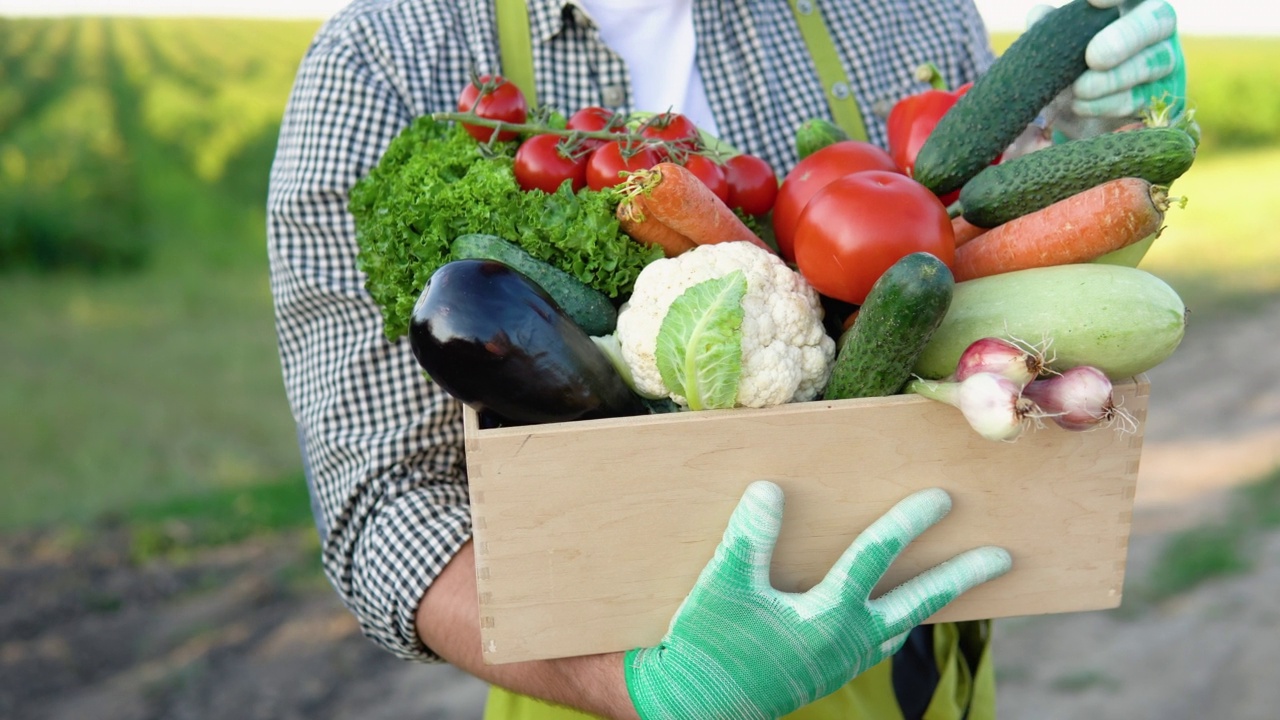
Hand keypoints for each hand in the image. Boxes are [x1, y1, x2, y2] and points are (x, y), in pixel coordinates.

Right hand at [623, 481, 1011, 719]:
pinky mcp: (826, 673)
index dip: (908, 523)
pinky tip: (886, 620)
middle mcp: (848, 643)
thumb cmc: (709, 646)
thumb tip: (770, 489)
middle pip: (917, 602)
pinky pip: (874, 644)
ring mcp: (841, 663)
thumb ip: (749, 537)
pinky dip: (891, 626)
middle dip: (961, 577)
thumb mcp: (723, 586)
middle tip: (1002, 558)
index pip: (877, 558)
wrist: (694, 706)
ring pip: (899, 627)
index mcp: (829, 617)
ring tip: (951, 586)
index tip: (941, 498)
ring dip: (929, 603)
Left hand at [1031, 0, 1185, 138]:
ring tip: (1080, 89)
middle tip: (1094, 57)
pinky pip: (1142, 99)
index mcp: (1131, 3)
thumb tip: (1038, 17)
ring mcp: (1164, 61)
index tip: (1093, 3)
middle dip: (1125, 39)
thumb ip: (1051, 26)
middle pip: (1158, 22)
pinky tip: (1082, 106)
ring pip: (1155, 63)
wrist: (1078, 106)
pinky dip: (1109, 104)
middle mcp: (1155, 26)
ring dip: (1115, 79)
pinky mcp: (1161, 96)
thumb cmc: (1070, 59)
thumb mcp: (1059, 41)